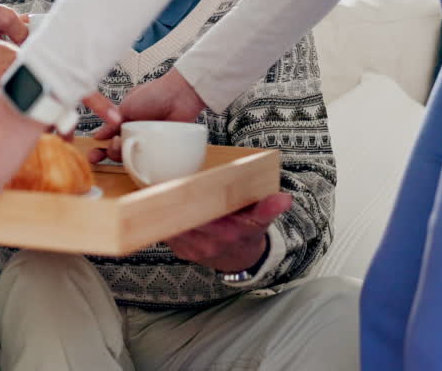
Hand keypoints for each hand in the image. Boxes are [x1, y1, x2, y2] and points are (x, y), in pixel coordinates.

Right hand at [88, 68, 205, 163]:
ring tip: (118, 144)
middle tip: (98, 154)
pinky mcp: (161, 148)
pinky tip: (133, 158)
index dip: (99, 147)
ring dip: (117, 154)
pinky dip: (140, 162)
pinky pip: (148, 159)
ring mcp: (147, 141)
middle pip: (116, 150)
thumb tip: (98, 136)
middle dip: (105, 154)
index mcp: (125, 122)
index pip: (108, 137)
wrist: (179, 95)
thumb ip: (112, 123)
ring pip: (129, 155)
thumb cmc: (153, 95)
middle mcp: (135, 133)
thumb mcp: (126, 107)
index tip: (92, 154)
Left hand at [166, 192, 291, 272]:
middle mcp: (206, 244)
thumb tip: (284, 199)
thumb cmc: (248, 233)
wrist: (240, 259)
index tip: (182, 186)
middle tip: (163, 181)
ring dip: (164, 210)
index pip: (202, 217)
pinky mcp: (178, 251)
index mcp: (227, 234)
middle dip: (172, 202)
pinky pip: (164, 233)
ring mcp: (190, 249)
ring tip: (157, 188)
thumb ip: (269, 208)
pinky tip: (157, 204)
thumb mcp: (261, 220)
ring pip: (169, 226)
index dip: (190, 202)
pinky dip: (161, 219)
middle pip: (181, 220)